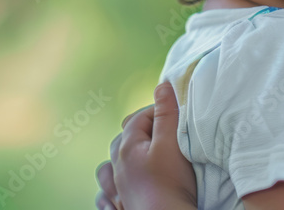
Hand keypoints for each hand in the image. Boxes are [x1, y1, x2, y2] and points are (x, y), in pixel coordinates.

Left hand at [94, 83, 196, 209]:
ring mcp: (116, 187)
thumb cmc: (170, 184)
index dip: (159, 112)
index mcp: (127, 147)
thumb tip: (162, 86)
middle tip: (165, 133)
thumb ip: (167, 114)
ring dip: (121, 158)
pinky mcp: (120, 205)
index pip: (140, 117)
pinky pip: (106, 193)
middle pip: (124, 138)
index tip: (177, 116)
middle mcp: (116, 166)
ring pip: (109, 165)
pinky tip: (119, 187)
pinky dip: (110, 186)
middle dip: (143, 131)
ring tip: (138, 157)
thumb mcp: (172, 143)